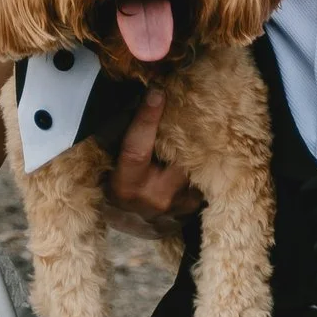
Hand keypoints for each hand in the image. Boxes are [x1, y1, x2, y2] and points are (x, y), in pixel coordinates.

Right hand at [100, 89, 202, 238]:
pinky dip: (200, 166)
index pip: (136, 147)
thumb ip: (127, 140)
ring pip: (194, 166)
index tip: (157, 92)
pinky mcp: (192, 210)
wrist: (131, 224)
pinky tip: (201, 156)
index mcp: (126, 184)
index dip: (146, 118)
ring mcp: (176, 207)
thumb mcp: (112, 165)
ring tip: (204, 129)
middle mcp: (153, 197)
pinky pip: (202, 180)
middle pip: (177, 155)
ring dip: (195, 150)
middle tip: (193, 106)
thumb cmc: (117, 187)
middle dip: (184, 132)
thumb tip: (146, 100)